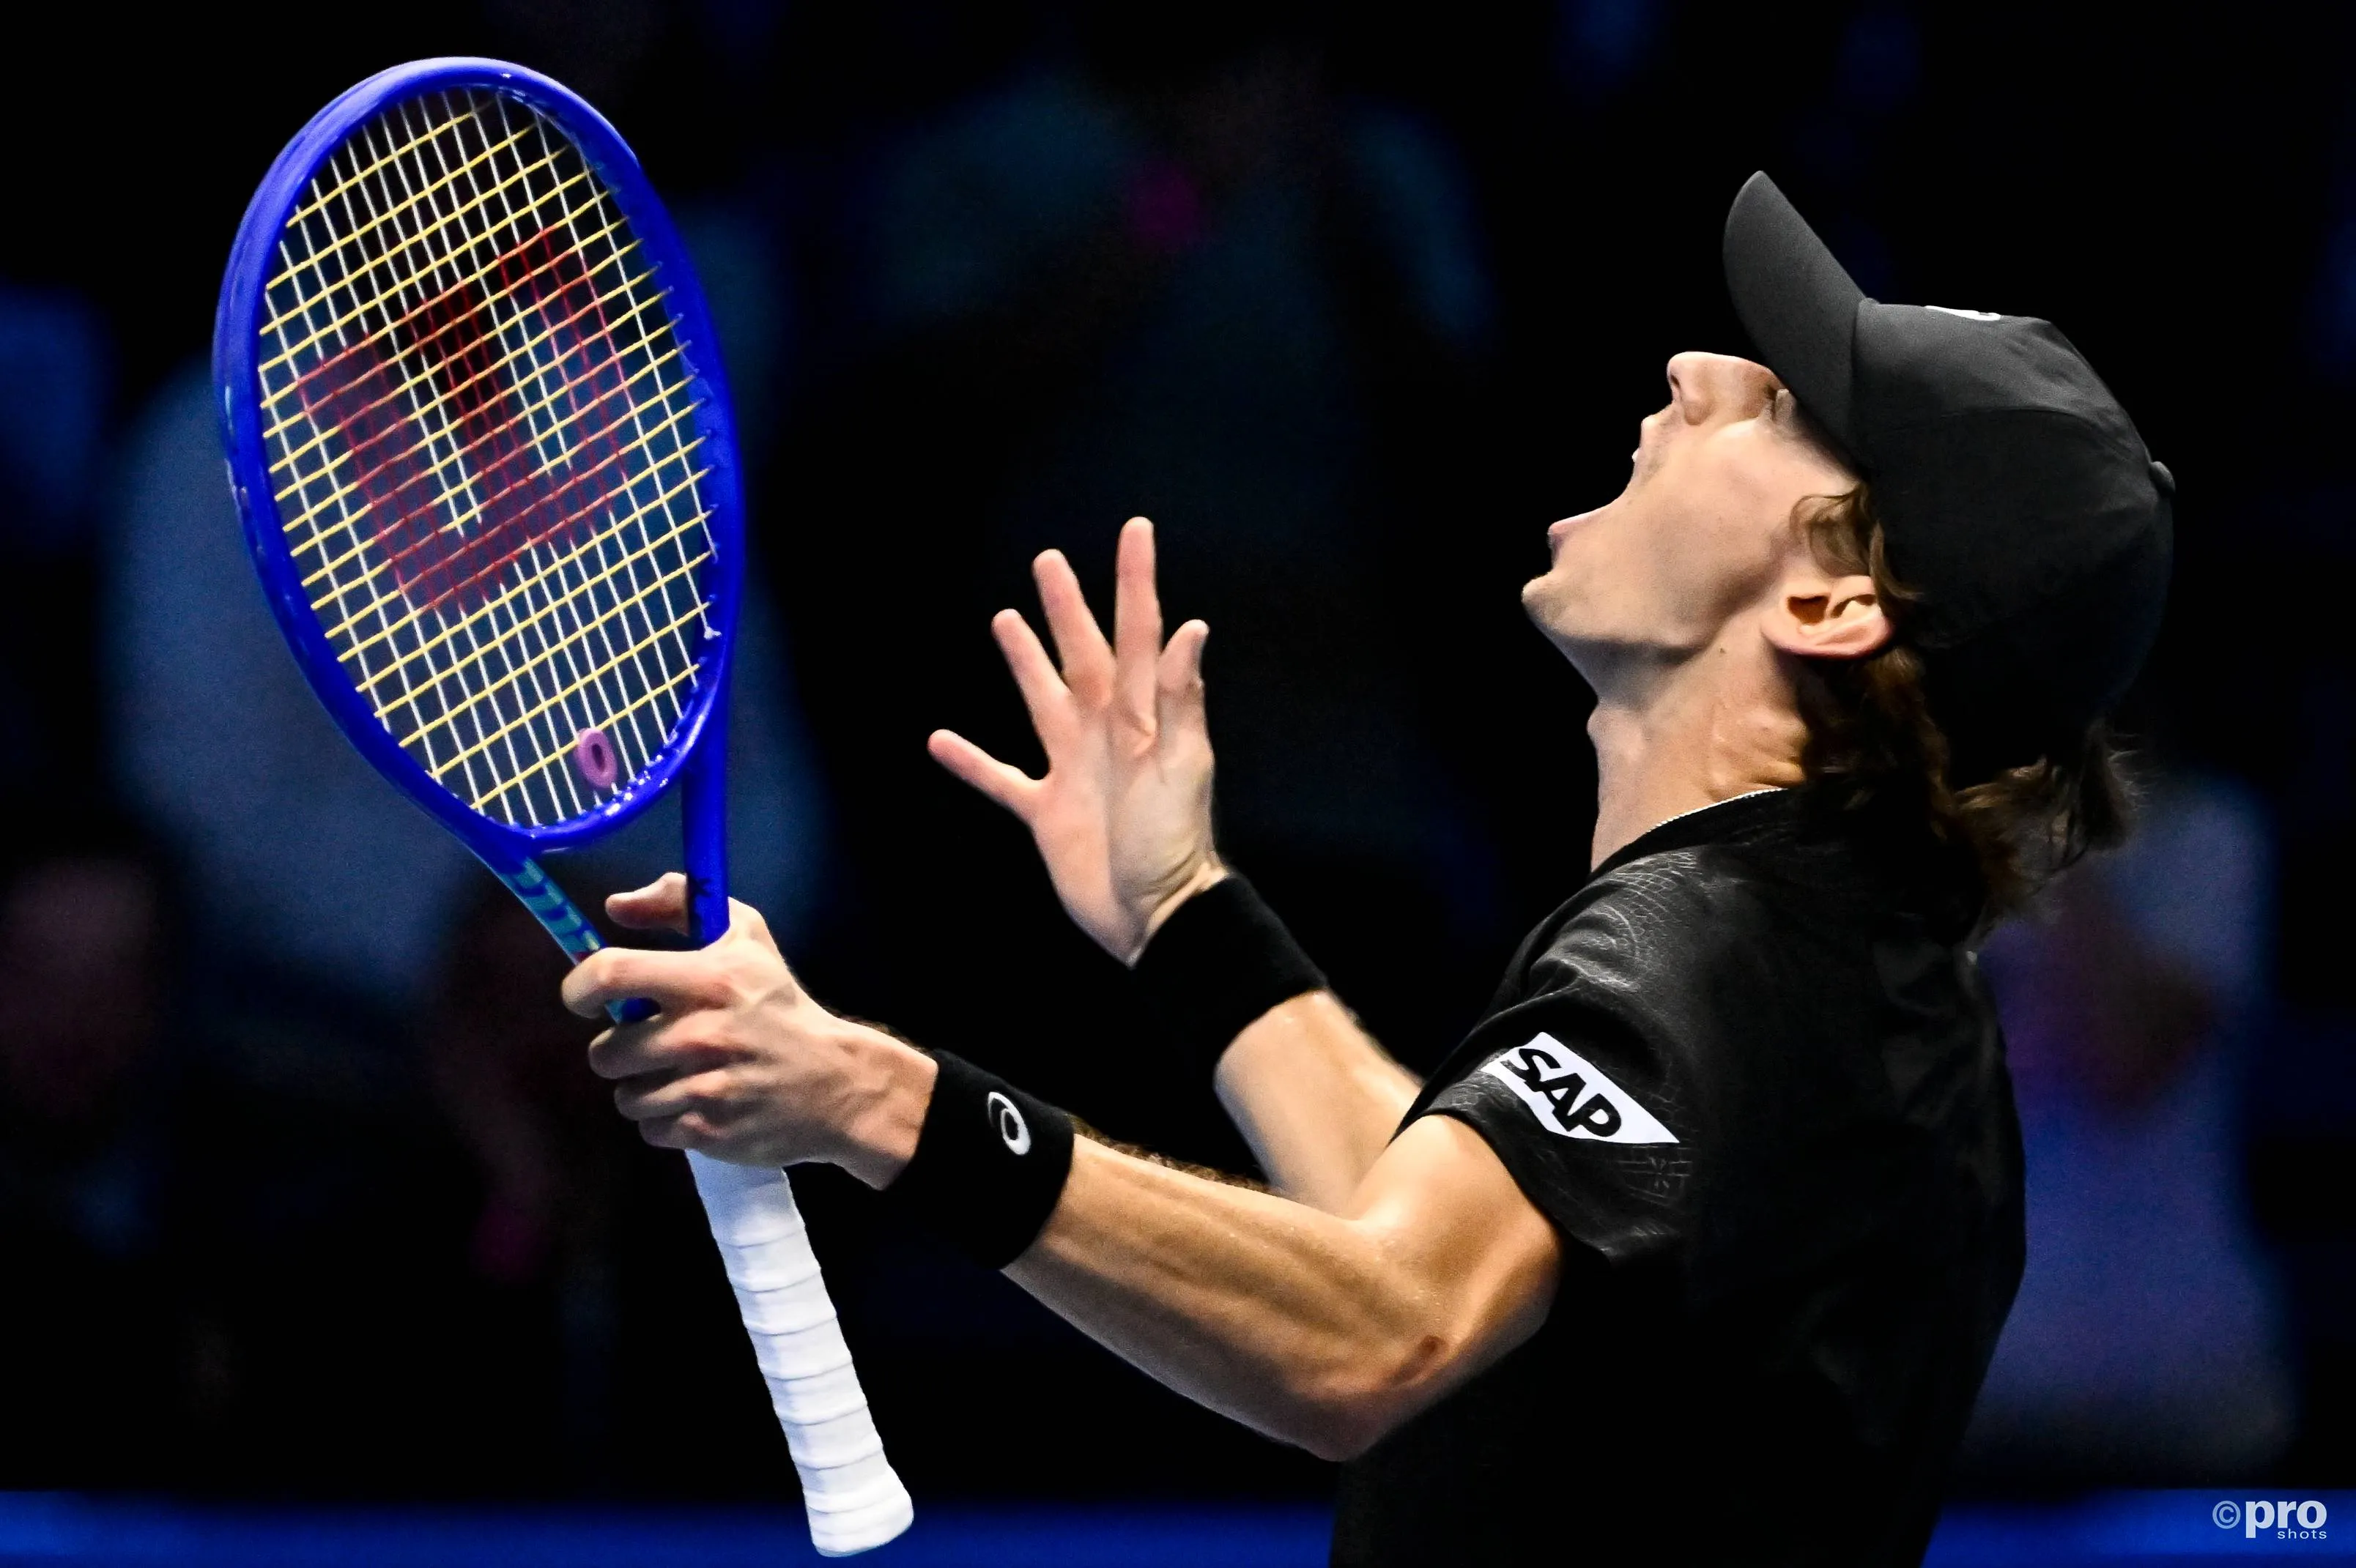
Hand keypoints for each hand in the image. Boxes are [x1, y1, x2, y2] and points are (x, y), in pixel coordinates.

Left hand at [560, 875, 934, 1186]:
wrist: (836, 1082)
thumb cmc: (780, 1005)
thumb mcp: (744, 936)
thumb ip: (679, 902)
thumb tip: (614, 905)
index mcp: (709, 979)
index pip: (610, 974)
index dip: (580, 987)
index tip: (584, 999)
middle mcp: (701, 1033)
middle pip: (605, 1052)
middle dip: (620, 1050)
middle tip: (651, 1045)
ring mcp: (704, 1087)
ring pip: (625, 1096)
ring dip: (643, 1088)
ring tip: (678, 1077)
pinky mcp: (708, 1131)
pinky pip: (650, 1129)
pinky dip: (666, 1121)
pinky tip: (697, 1104)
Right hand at [929, 517, 1224, 962]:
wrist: (1153, 916)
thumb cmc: (1173, 844)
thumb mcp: (1182, 767)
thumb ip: (1178, 699)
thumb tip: (1190, 629)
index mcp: (1140, 715)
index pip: (1137, 633)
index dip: (1135, 582)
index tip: (1134, 531)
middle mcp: (1105, 732)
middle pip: (1082, 654)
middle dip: (1068, 608)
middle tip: (1049, 562)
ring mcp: (1073, 769)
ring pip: (1042, 701)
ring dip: (1024, 663)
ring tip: (1005, 620)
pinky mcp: (1046, 812)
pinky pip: (1002, 779)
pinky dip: (972, 762)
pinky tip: (940, 740)